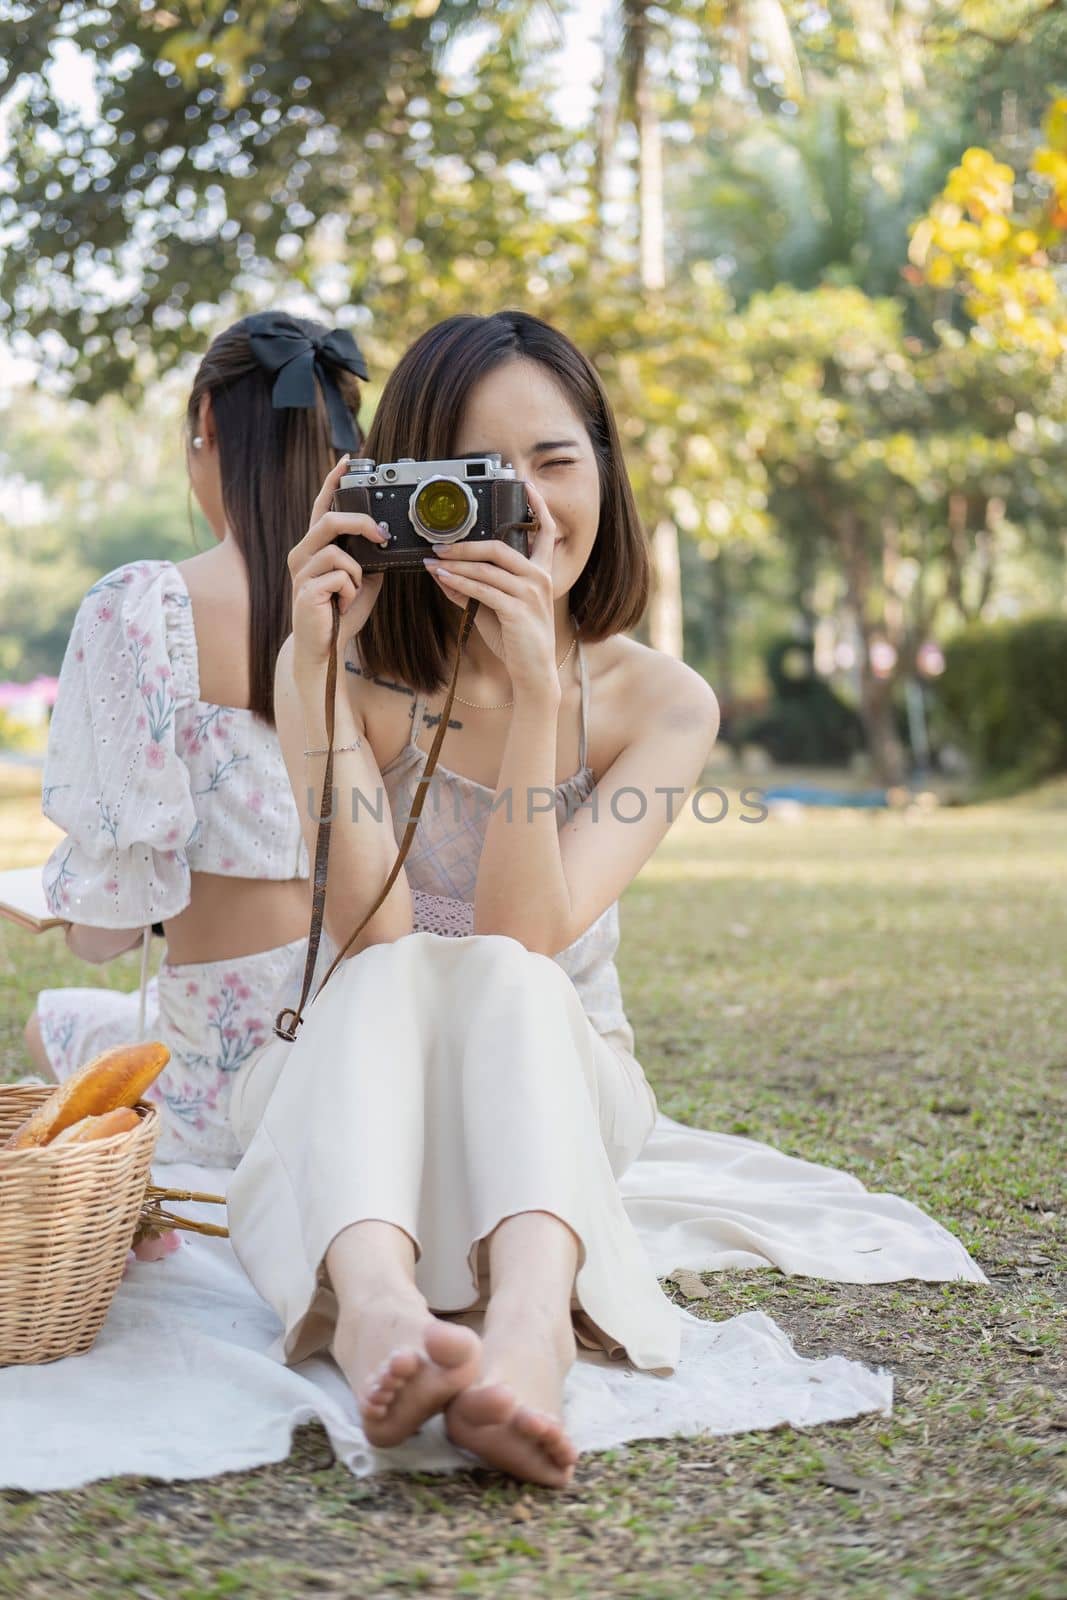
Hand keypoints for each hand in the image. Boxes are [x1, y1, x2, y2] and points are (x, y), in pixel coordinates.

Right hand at [288, 455, 390, 692]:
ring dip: (356, 575)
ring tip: (350, 593)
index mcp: (314, 547)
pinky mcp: (305, 590)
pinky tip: (342, 605)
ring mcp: (301, 571)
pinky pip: (340, 577)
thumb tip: (387, 541)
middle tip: (381, 536)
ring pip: (338, 553)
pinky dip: (351, 592)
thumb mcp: (362, 581)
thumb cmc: (340, 613)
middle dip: (361, 523)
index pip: (322, 507)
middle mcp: (302, 554)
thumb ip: (369, 559)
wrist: (323, 648)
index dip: (333, 482)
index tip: (348, 460)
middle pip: (329, 521)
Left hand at [423, 481, 561, 697]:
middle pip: (499, 547)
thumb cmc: (516, 640)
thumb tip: (443, 574)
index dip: (536, 507)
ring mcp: (530, 593)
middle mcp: (539, 578)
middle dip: (465, 544)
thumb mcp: (492, 609)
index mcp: (541, 573)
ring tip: (433, 560)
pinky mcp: (517, 609)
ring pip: (487, 568)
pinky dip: (459, 581)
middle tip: (439, 543)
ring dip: (456, 563)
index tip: (524, 484)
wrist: (532, 674)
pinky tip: (442, 577)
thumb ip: (472, 589)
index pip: (544, 532)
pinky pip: (483, 588)